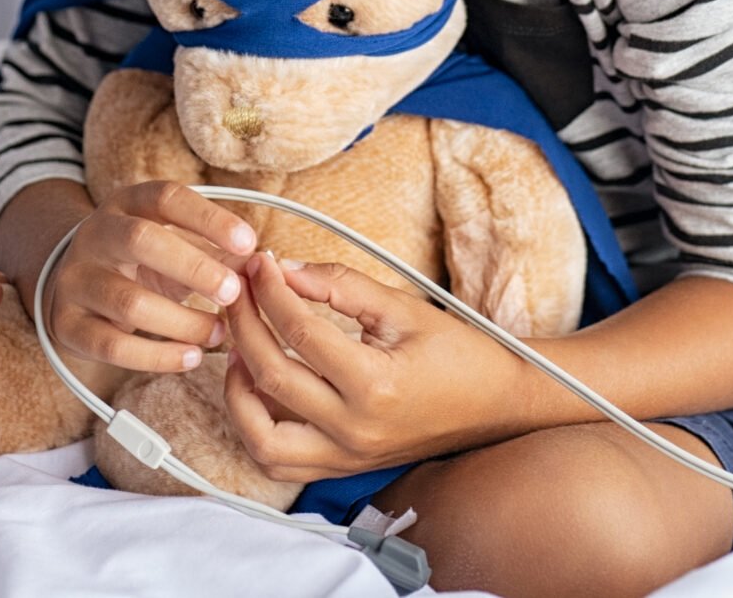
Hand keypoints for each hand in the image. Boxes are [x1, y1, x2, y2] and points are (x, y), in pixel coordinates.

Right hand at [42, 181, 257, 378]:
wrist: (72, 285)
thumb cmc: (140, 262)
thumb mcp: (174, 243)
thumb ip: (215, 250)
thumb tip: (261, 265)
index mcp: (127, 204)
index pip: (167, 198)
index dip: (209, 218)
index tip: (249, 242)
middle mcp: (96, 235)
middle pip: (141, 241)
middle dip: (193, 268)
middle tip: (232, 292)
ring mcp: (76, 280)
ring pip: (129, 302)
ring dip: (183, 322)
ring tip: (218, 332)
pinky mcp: (67, 324)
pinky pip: (113, 347)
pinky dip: (158, 357)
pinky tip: (191, 357)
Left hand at [219, 253, 540, 481]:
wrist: (496, 404)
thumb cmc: (458, 353)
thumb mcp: (402, 307)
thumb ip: (340, 286)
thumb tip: (286, 271)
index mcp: (374, 385)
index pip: (299, 331)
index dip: (271, 291)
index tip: (261, 263)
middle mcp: (355, 430)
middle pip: (270, 377)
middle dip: (243, 324)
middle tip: (238, 290)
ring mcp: (347, 458)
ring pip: (261, 438)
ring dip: (235, 391)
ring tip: (236, 346)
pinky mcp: (343, 468)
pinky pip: (280, 462)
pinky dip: (254, 427)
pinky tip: (254, 387)